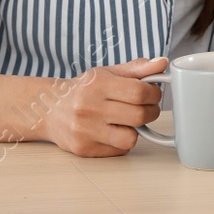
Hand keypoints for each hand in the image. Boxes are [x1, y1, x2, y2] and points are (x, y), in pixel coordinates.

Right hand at [40, 56, 166, 155]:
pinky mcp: (84, 149)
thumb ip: (137, 69)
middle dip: (151, 112)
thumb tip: (162, 63)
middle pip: (139, 115)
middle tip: (147, 108)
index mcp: (98, 84)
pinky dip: (122, 141)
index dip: (154, 93)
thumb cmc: (84, 89)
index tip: (153, 93)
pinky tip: (114, 131)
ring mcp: (85, 130)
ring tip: (128, 121)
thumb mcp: (108, 73)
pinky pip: (119, 150)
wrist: (51, 109)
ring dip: (136, 130)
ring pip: (131, 138)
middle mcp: (89, 108)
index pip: (139, 91)